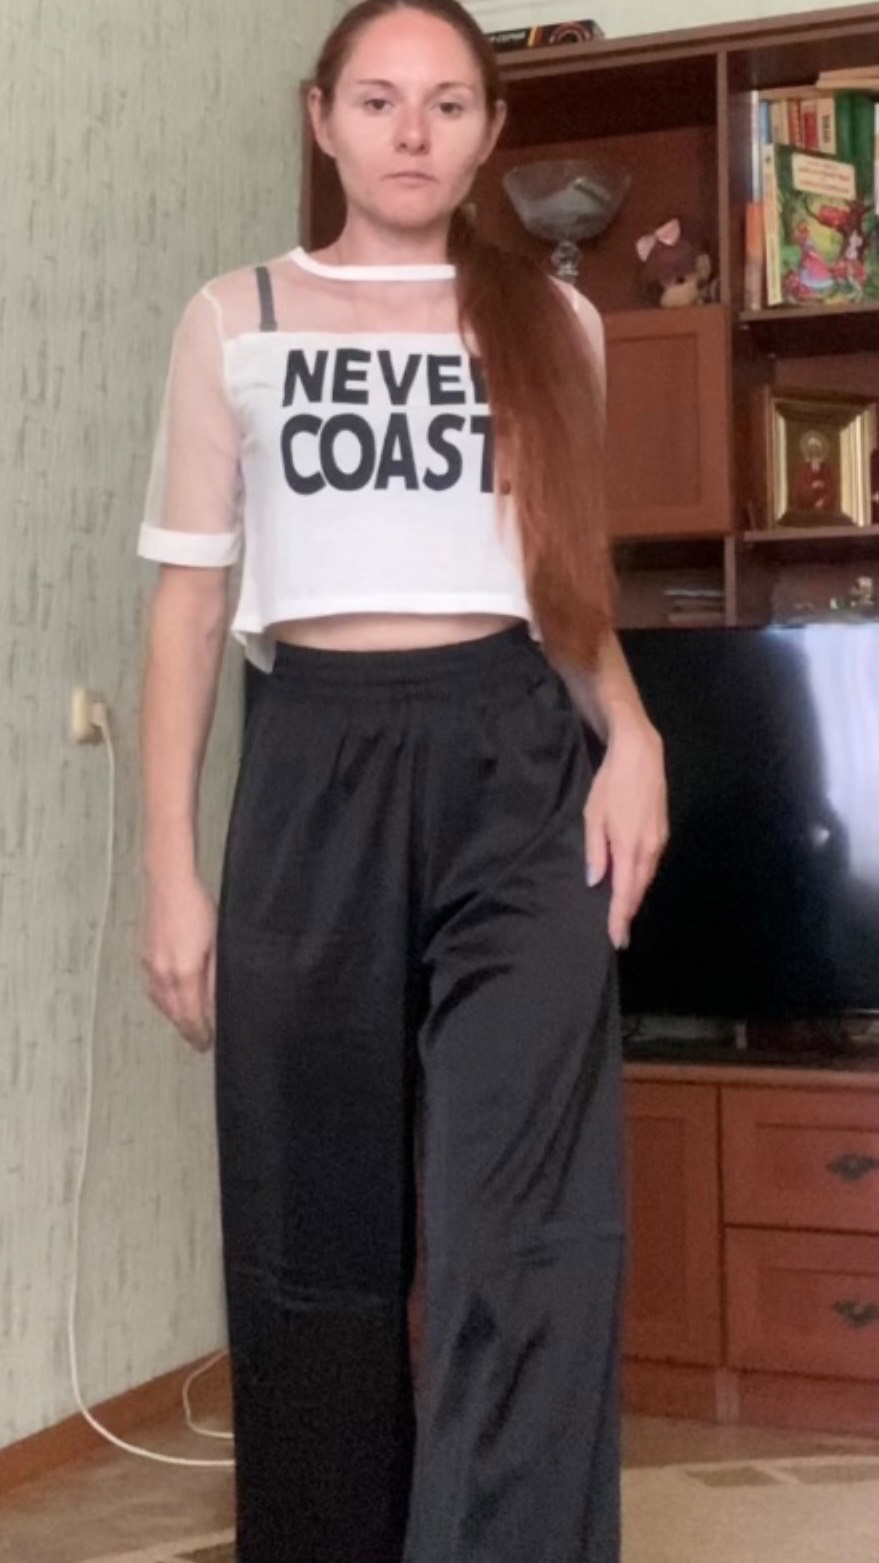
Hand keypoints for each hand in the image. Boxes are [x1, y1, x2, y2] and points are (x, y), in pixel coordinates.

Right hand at [140, 873, 217, 1051]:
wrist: (170, 884)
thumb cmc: (196, 907)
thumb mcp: (217, 944)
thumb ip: (216, 978)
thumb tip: (217, 1002)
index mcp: (183, 973)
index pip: (191, 1016)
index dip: (200, 1033)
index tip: (207, 1044)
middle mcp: (163, 973)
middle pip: (175, 1014)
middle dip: (187, 1029)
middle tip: (199, 1040)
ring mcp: (151, 966)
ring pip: (162, 1003)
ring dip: (175, 1016)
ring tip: (187, 1024)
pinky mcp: (146, 957)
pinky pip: (155, 989)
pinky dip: (165, 1000)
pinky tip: (172, 998)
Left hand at [584, 717, 668, 949]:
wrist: (640, 755)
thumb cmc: (610, 784)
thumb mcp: (593, 816)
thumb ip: (595, 851)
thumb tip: (594, 881)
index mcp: (630, 847)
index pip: (625, 893)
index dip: (620, 918)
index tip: (617, 939)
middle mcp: (649, 849)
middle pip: (639, 890)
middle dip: (629, 913)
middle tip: (620, 935)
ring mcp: (659, 840)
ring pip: (647, 878)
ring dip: (635, 897)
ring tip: (623, 915)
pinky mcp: (663, 832)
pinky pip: (651, 864)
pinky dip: (641, 879)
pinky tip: (632, 883)